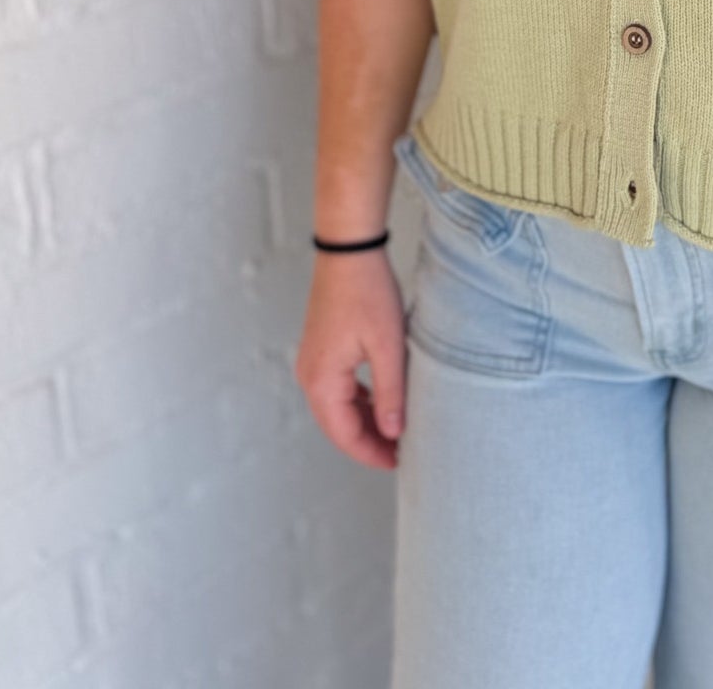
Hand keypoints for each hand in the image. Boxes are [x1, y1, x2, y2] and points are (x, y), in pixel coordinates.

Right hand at [293, 249, 408, 469]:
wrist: (349, 250)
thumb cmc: (368, 292)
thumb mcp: (387, 346)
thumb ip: (390, 393)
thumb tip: (393, 433)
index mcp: (322, 381)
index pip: (345, 435)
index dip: (372, 453)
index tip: (399, 462)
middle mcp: (310, 376)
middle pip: (338, 425)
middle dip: (368, 441)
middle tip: (401, 451)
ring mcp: (314, 361)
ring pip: (338, 407)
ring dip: (364, 421)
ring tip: (396, 430)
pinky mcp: (322, 349)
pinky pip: (338, 388)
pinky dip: (359, 400)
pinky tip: (381, 401)